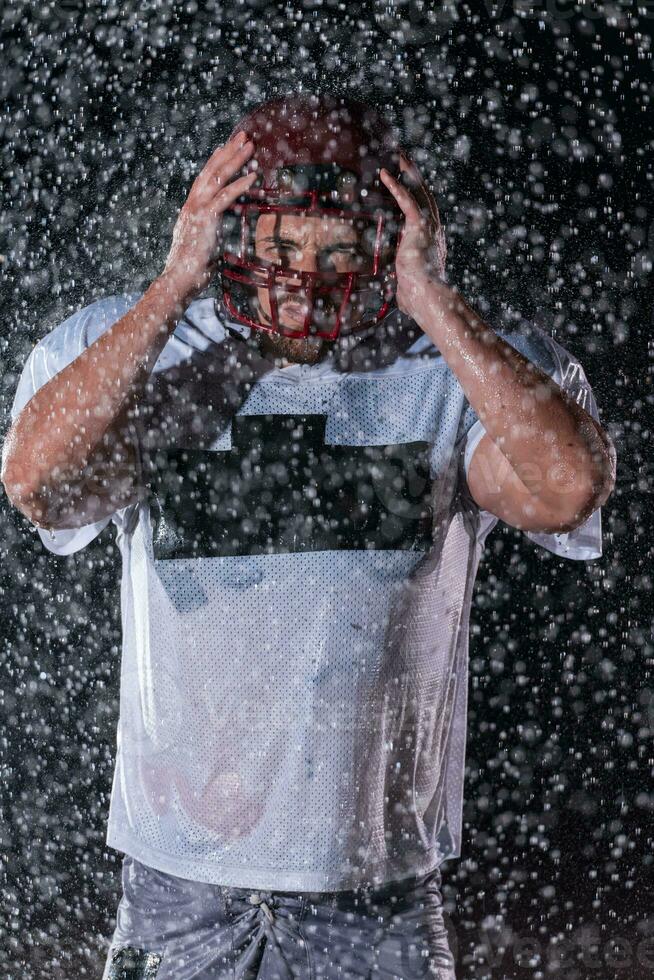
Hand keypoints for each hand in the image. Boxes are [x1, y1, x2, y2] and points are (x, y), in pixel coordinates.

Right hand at [161, 131, 256, 302]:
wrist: (180, 279)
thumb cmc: (193, 269)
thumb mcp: (206, 244)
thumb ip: (214, 231)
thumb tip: (224, 228)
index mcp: (191, 209)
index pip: (205, 179)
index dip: (217, 162)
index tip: (227, 147)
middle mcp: (192, 205)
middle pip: (211, 171)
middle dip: (228, 152)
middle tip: (243, 136)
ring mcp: (197, 210)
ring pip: (218, 178)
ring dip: (236, 160)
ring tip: (250, 146)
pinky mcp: (205, 219)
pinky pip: (225, 197)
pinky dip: (240, 185)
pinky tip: (253, 175)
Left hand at [379, 156, 446, 320]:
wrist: (429, 297)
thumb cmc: (419, 300)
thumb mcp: (408, 291)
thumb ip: (403, 289)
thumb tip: (400, 302)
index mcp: (431, 244)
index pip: (423, 216)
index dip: (417, 199)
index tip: (410, 188)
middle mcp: (434, 231)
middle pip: (424, 196)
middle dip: (415, 177)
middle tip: (405, 160)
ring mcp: (429, 227)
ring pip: (419, 191)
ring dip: (408, 172)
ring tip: (399, 155)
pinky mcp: (420, 226)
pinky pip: (406, 200)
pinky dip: (396, 186)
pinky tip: (385, 173)